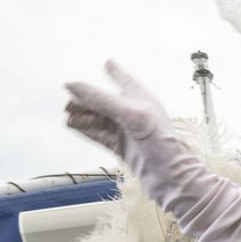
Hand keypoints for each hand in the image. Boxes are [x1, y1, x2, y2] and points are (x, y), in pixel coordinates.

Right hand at [64, 61, 203, 210]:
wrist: (172, 178)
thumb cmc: (161, 144)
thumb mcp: (130, 114)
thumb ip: (101, 99)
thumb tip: (72, 86)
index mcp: (143, 100)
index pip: (126, 81)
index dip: (116, 72)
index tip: (108, 62)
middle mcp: (135, 114)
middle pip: (106, 101)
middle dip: (88, 98)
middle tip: (69, 97)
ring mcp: (128, 132)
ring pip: (100, 119)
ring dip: (83, 115)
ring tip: (68, 113)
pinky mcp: (123, 149)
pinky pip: (99, 135)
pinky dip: (85, 130)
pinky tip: (72, 125)